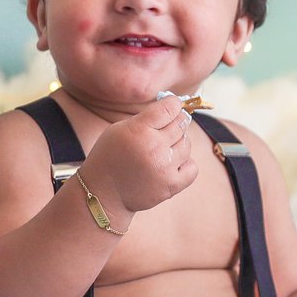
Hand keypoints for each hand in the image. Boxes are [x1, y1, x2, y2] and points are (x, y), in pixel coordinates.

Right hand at [78, 93, 195, 217]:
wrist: (103, 193)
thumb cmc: (111, 157)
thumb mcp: (119, 129)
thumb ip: (146, 117)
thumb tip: (173, 106)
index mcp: (139, 130)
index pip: (170, 107)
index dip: (174, 103)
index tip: (172, 105)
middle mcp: (154, 147)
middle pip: (181, 124)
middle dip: (177, 121)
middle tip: (169, 126)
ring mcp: (164, 167)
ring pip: (187, 144)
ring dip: (179, 143)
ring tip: (165, 147)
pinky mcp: (171, 185)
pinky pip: (192, 167)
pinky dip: (186, 163)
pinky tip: (172, 163)